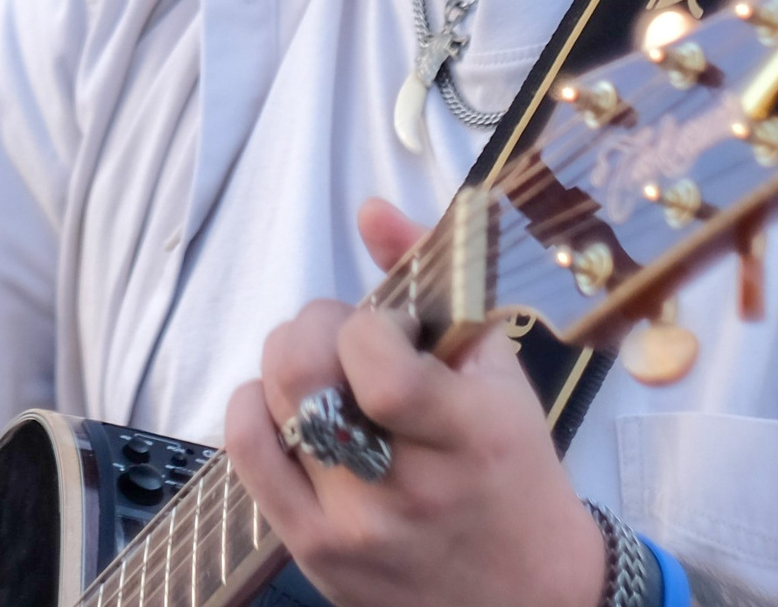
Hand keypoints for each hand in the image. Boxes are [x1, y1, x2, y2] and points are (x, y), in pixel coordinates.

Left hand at [222, 200, 606, 606]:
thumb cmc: (515, 473)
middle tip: (347, 338)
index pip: (379, 367)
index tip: (394, 329)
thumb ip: (437, 281)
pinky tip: (285, 406)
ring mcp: (353, 527)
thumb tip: (370, 209)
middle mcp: (406, 489)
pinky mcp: (315, 553)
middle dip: (315, 329)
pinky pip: (249, 458)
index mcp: (470, 436)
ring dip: (286, 367)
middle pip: (305, 379)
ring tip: (325, 374)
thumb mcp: (499, 375)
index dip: (369, 325)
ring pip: (270, 409)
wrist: (528, 595)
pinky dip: (253, 411)